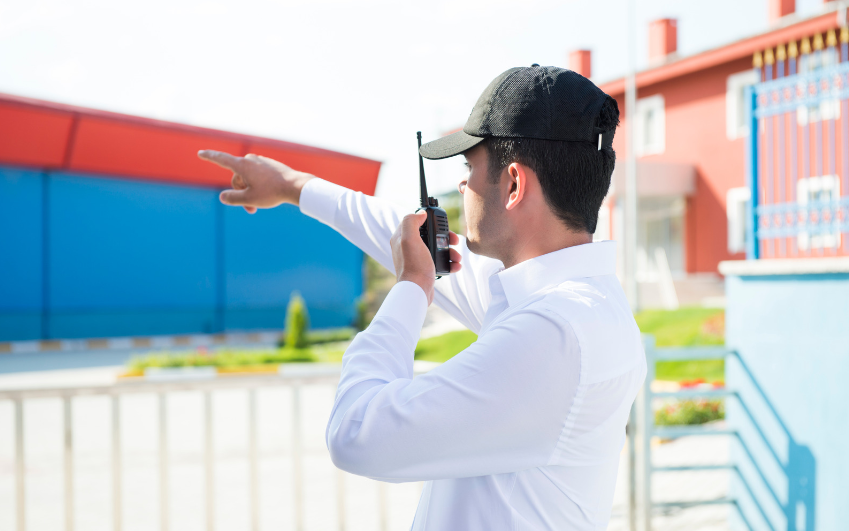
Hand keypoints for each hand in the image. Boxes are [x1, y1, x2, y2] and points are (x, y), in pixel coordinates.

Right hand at [197, 150, 314, 212]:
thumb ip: (232, 198)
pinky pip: (258, 176)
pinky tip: (268, 194)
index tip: (200, 153)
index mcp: (242, 165)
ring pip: (248, 179)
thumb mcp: (249, 199)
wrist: (295, 186)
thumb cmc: (272, 192)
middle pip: (237, 178)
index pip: (221, 159)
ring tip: (259, 205)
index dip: (209, 157)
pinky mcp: (269, 165)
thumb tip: (222, 197)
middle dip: (240, 193)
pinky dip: (258, 186)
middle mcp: (250, 159)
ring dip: (250, 192)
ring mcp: (261, 161)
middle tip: (250, 209)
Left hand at [390, 211, 461, 304]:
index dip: (429, 220)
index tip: (441, 223)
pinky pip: (440, 261)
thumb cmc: (414, 266)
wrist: (417, 291)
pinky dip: (449, 262)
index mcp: (401, 238)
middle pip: (430, 235)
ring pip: (437, 248)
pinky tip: (455, 265)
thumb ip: (411, 222)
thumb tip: (421, 214)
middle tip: (454, 240)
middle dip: (445, 237)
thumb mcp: (410, 239)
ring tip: (457, 257)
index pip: (415, 221)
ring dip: (450, 251)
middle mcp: (408, 247)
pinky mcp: (425, 269)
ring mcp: (417, 258)